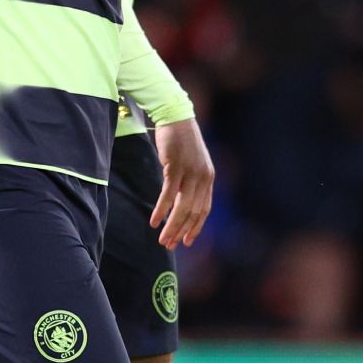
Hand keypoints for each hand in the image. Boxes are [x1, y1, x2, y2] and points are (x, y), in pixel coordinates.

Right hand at [150, 118, 214, 248]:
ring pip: (182, 207)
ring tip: (162, 239)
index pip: (204, 210)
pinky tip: (154, 220)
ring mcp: (190, 173)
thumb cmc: (180, 141)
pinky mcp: (176, 167)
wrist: (175, 117)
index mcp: (208, 178)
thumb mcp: (190, 163)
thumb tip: (180, 201)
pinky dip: (162, 210)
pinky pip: (169, 194)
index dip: (195, 228)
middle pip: (193, 212)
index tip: (186, 241)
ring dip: (171, 226)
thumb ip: (189, 182)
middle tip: (170, 245)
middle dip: (181, 231)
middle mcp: (203, 177)